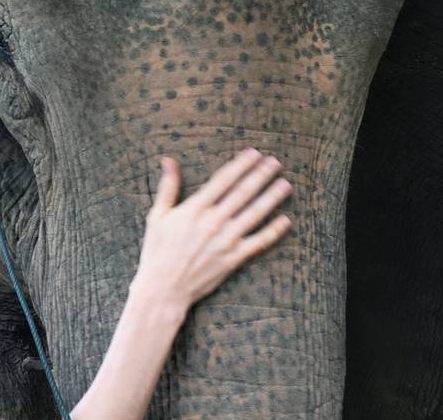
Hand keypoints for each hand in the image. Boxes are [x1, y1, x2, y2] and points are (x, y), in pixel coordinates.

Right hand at [134, 149, 292, 311]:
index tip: (254, 153)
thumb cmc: (156, 251)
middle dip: (261, 175)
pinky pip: (258, 242)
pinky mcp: (233, 259)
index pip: (223, 180)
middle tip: (275, 162)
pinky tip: (285, 220)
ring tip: (285, 184)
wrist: (163, 288)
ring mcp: (225, 241)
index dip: (240, 165)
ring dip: (271, 198)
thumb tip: (169, 160)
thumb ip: (168, 187)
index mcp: (194, 209)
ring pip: (255, 214)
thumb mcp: (157, 216)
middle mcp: (213, 222)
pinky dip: (273, 231)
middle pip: (243, 193)